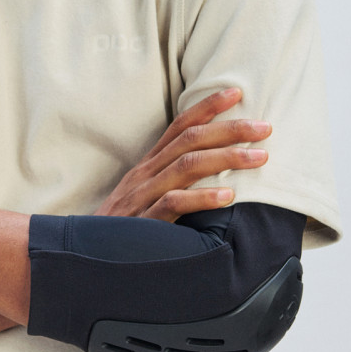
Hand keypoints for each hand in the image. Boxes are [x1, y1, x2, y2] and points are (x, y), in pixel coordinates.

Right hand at [94, 88, 269, 220]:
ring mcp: (143, 196)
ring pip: (186, 165)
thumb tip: (218, 178)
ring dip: (226, 157)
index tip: (236, 92)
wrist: (86, 259)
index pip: (179, 126)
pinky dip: (202, 198)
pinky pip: (173, 204)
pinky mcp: (143, 223)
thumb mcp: (145, 198)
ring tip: (260, 157)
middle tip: (264, 127)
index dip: (207, 107)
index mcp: (149, 165)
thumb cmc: (124, 230)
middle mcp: (146, 174)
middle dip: (229, 129)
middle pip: (189, 140)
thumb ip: (174, 183)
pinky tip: (228, 197)